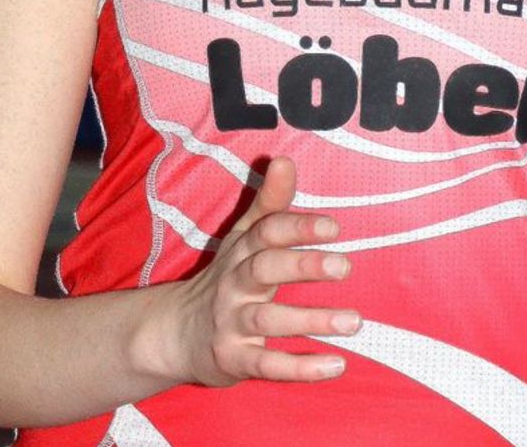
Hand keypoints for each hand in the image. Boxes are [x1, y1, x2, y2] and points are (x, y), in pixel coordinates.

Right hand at [162, 156, 359, 386]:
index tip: (334, 227)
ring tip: (353, 321)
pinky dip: (299, 367)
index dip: (297, 228)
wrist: (173, 334)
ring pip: (268, 319)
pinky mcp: (233, 359)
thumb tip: (285, 159)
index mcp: (242, 252)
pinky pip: (266, 364)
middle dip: (302, 265)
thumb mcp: (242, 239)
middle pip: (264, 269)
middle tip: (345, 266)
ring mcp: (231, 323)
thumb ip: (269, 203)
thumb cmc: (224, 279)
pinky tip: (335, 365)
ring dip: (311, 320)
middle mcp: (233, 285)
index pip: (266, 233)